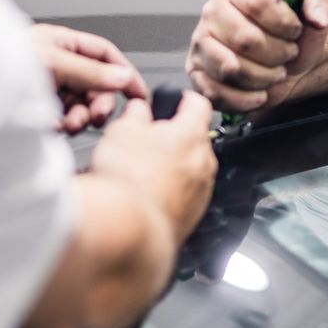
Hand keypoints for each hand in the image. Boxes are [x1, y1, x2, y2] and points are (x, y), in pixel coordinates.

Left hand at [33, 24, 149, 134]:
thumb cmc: (3, 68)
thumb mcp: (54, 63)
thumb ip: (91, 71)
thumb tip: (123, 77)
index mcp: (61, 43)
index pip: (104, 54)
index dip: (124, 72)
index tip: (139, 94)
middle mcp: (57, 64)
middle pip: (96, 85)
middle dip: (99, 103)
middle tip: (98, 116)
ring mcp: (48, 88)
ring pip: (81, 106)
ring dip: (80, 118)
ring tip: (71, 123)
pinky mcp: (39, 111)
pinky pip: (63, 120)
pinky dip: (62, 126)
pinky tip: (52, 125)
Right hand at [87, 93, 218, 244]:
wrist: (130, 228)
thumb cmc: (128, 179)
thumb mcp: (122, 130)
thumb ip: (136, 114)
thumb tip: (140, 109)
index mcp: (192, 134)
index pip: (198, 104)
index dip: (183, 99)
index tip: (175, 101)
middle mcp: (204, 163)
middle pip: (193, 140)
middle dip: (172, 138)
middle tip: (145, 140)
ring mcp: (201, 192)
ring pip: (189, 170)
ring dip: (170, 167)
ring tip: (140, 172)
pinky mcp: (192, 217)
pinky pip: (183, 196)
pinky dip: (168, 192)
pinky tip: (145, 195)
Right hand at [187, 0, 327, 111]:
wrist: (286, 61)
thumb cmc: (294, 33)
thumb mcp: (316, 7)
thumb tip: (317, 16)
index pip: (259, 2)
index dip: (285, 24)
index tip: (295, 32)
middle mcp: (214, 12)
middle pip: (246, 39)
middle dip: (277, 55)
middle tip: (287, 55)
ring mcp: (202, 44)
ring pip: (231, 68)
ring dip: (264, 78)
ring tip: (274, 72)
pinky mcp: (198, 73)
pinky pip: (217, 93)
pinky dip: (246, 99)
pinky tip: (260, 92)